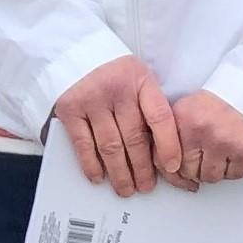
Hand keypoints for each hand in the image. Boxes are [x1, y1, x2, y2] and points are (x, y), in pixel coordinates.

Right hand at [52, 56, 182, 197]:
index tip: (173, 166)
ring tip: (126, 188)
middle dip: (142, 168)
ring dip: (120, 173)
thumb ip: (150, 108)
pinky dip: (92, 165)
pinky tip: (99, 177)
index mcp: (141, 80)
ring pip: (110, 147)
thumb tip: (164, 152)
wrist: (76, 54)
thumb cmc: (114, 73)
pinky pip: (84, 145)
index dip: (169, 145)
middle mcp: (117, 89)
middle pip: (135, 138)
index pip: (160, 117)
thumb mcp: (139, 80)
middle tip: (146, 186)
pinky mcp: (69, 109)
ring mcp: (91, 99)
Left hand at [164, 91, 242, 188]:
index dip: (171, 169)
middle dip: (196, 169)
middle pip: (188, 171)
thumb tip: (167, 164)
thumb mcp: (191, 108)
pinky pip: (233, 175)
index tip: (176, 171)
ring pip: (210, 177)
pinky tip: (236, 153)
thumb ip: (176, 132)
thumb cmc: (226, 99)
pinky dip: (235, 168)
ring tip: (222, 153)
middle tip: (206, 157)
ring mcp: (222, 142)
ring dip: (216, 170)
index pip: (163, 157)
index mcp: (182, 117)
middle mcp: (200, 130)